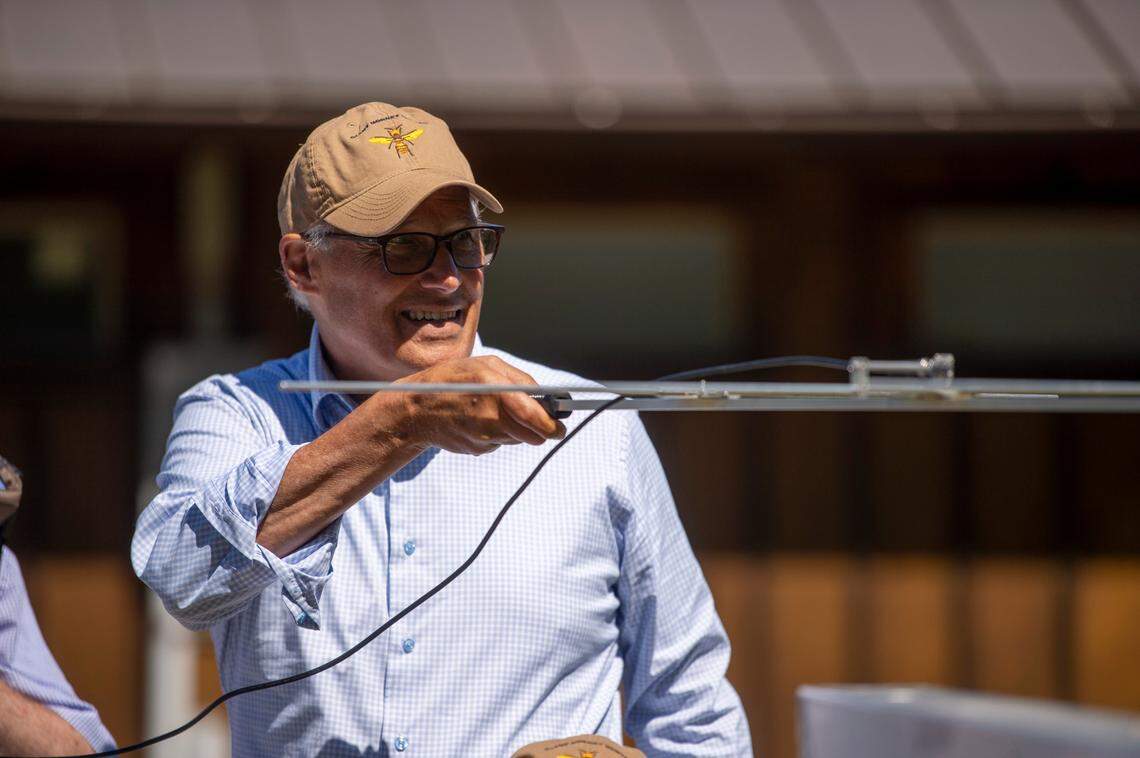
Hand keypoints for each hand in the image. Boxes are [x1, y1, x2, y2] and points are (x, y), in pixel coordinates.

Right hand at [391, 356, 566, 455]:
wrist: (414, 409)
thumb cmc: (451, 380)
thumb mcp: (486, 365)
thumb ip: (520, 380)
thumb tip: (544, 398)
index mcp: (496, 390)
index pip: (534, 417)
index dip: (551, 426)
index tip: (559, 428)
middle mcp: (491, 418)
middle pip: (531, 434)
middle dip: (536, 428)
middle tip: (532, 419)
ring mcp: (483, 437)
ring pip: (516, 438)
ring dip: (514, 428)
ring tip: (492, 410)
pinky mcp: (477, 449)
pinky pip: (499, 442)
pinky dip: (495, 433)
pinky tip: (477, 421)